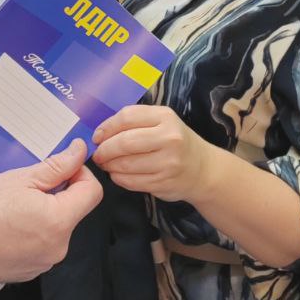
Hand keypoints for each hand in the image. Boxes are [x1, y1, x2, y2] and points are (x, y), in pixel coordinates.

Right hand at [0, 139, 102, 282]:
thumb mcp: (21, 178)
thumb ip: (57, 166)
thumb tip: (79, 152)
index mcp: (59, 221)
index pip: (93, 192)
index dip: (80, 174)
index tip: (63, 169)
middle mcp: (58, 247)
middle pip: (73, 212)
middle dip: (57, 195)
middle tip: (28, 187)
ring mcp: (43, 263)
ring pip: (56, 230)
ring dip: (44, 215)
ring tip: (14, 209)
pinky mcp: (29, 272)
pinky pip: (40, 248)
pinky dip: (31, 235)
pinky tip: (9, 227)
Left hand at [92, 105, 211, 203]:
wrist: (202, 169)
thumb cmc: (175, 142)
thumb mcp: (161, 122)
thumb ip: (134, 122)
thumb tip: (100, 134)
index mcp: (165, 117)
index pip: (126, 117)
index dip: (106, 128)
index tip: (97, 137)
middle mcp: (169, 138)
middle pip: (124, 142)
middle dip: (104, 150)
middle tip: (97, 155)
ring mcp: (168, 163)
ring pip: (125, 164)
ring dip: (109, 165)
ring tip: (106, 164)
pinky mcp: (164, 183)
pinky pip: (131, 182)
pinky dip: (118, 178)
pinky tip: (118, 174)